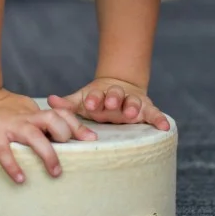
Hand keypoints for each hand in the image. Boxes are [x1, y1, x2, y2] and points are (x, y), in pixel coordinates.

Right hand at [0, 89, 96, 183]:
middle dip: (65, 135)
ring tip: (55, 172)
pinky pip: (3, 151)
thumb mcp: (26, 111)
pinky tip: (20, 178)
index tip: (92, 138)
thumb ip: (42, 122)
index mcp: (35, 112)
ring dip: (47, 154)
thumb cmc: (3, 110)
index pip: (62, 114)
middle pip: (52, 120)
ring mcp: (10, 126)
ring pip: (33, 135)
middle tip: (71, 153)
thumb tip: (64, 137)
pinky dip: (12, 165)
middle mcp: (26, 118)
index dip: (78, 125)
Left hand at [47, 77, 169, 130]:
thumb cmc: (96, 100)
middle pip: (116, 94)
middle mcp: (117, 96)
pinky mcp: (147, 109)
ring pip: (134, 102)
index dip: (94, 99)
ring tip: (132, 114)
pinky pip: (155, 114)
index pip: (96, 95)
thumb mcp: (83, 100)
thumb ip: (68, 103)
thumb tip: (49, 100)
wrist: (119, 88)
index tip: (91, 105)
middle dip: (113, 98)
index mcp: (100, 94)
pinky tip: (165, 127)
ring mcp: (132, 101)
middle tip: (111, 104)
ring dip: (133, 106)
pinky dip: (160, 119)